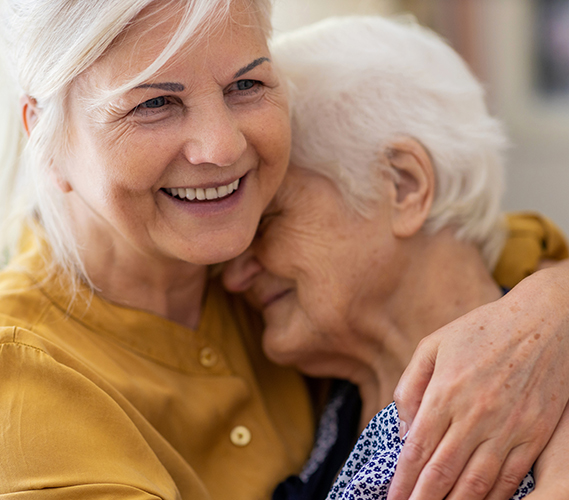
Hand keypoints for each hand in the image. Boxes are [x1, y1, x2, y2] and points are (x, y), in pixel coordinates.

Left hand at [387, 263, 568, 499]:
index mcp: (445, 392)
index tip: (392, 497)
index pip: (418, 448)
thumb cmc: (481, 331)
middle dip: (422, 499)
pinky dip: (493, 498)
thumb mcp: (433, 345)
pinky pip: (511, 477)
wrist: (542, 322)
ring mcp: (508, 427)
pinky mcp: (534, 434)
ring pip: (476, 482)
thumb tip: (403, 428)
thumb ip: (411, 385)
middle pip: (443, 471)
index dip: (404, 479)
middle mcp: (474, 415)